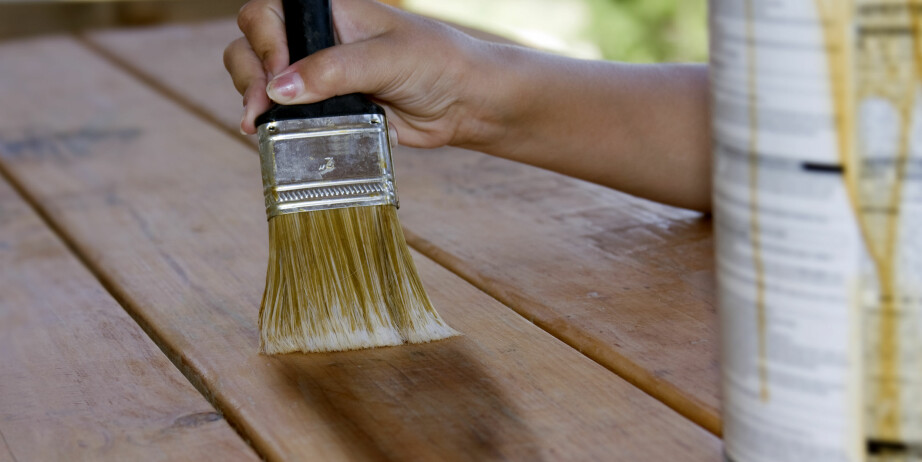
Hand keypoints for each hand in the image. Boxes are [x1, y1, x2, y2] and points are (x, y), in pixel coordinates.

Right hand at [224, 0, 500, 148]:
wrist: (464, 103)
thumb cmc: (437, 63)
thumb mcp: (387, 59)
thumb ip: (334, 70)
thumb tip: (280, 87)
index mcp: (328, 12)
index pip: (269, 14)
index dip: (264, 42)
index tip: (278, 74)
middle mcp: (317, 40)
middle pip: (252, 46)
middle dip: (250, 76)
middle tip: (261, 108)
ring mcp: (318, 76)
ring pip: (263, 82)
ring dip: (256, 103)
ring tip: (260, 126)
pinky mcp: (326, 110)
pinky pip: (287, 115)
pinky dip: (277, 126)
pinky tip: (274, 139)